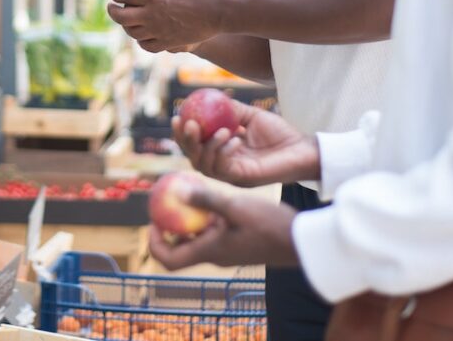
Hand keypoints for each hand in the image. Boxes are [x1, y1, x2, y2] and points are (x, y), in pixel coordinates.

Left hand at [107, 0, 225, 52]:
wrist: (220, 11)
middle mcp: (151, 15)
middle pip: (122, 16)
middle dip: (112, 11)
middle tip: (112, 7)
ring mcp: (159, 30)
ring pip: (132, 32)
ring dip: (125, 26)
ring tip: (125, 20)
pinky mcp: (168, 42)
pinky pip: (147, 45)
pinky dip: (140, 41)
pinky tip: (141, 36)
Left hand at [148, 183, 300, 270]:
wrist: (300, 241)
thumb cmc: (269, 225)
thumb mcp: (236, 206)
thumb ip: (207, 199)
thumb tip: (179, 192)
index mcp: (209, 251)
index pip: (169, 259)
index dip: (154, 243)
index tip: (152, 221)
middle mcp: (214, 254)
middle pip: (180, 248)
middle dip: (169, 227)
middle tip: (165, 203)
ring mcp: (226, 249)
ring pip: (197, 237)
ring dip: (188, 219)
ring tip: (186, 193)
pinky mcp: (236, 243)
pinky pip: (212, 232)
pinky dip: (205, 217)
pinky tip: (211, 196)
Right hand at [175, 100, 319, 186]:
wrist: (303, 149)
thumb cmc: (280, 133)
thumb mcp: (251, 116)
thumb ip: (231, 110)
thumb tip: (208, 98)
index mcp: (223, 152)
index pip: (195, 146)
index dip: (182, 135)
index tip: (177, 117)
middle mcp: (224, 166)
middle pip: (194, 158)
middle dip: (186, 142)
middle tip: (188, 124)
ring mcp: (232, 175)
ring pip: (205, 165)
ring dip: (207, 146)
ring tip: (221, 130)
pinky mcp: (243, 180)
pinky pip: (223, 169)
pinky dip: (223, 152)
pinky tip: (234, 139)